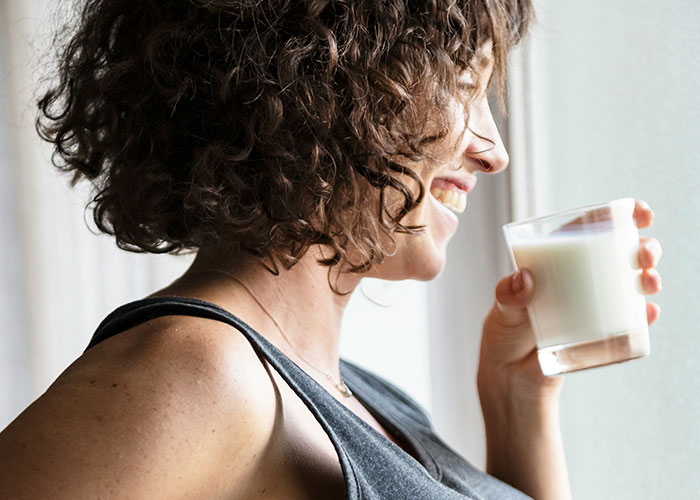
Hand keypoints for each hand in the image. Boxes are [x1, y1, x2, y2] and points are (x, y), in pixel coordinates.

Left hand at [478, 200, 662, 398]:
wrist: (509, 377)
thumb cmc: (503, 334)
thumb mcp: (501, 309)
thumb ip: (509, 294)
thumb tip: (525, 278)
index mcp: (557, 262)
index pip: (590, 231)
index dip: (618, 217)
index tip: (639, 212)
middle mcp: (580, 281)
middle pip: (619, 255)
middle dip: (643, 248)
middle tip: (645, 253)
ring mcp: (593, 307)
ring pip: (631, 285)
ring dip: (648, 277)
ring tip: (649, 281)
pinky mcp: (601, 335)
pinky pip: (630, 322)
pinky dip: (643, 316)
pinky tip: (648, 312)